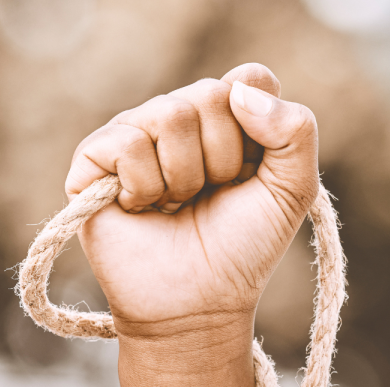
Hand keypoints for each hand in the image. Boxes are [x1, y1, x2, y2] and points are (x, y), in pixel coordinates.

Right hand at [66, 63, 318, 349]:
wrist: (198, 305)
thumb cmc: (242, 250)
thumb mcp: (293, 190)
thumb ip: (295, 131)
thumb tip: (239, 91)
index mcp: (227, 117)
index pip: (250, 78)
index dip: (259, 130)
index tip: (252, 176)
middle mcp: (179, 116)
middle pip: (212, 94)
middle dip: (224, 161)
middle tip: (210, 197)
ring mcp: (135, 133)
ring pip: (171, 115)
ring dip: (185, 178)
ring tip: (175, 206)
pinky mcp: (94, 159)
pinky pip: (128, 142)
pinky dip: (145, 187)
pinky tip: (141, 209)